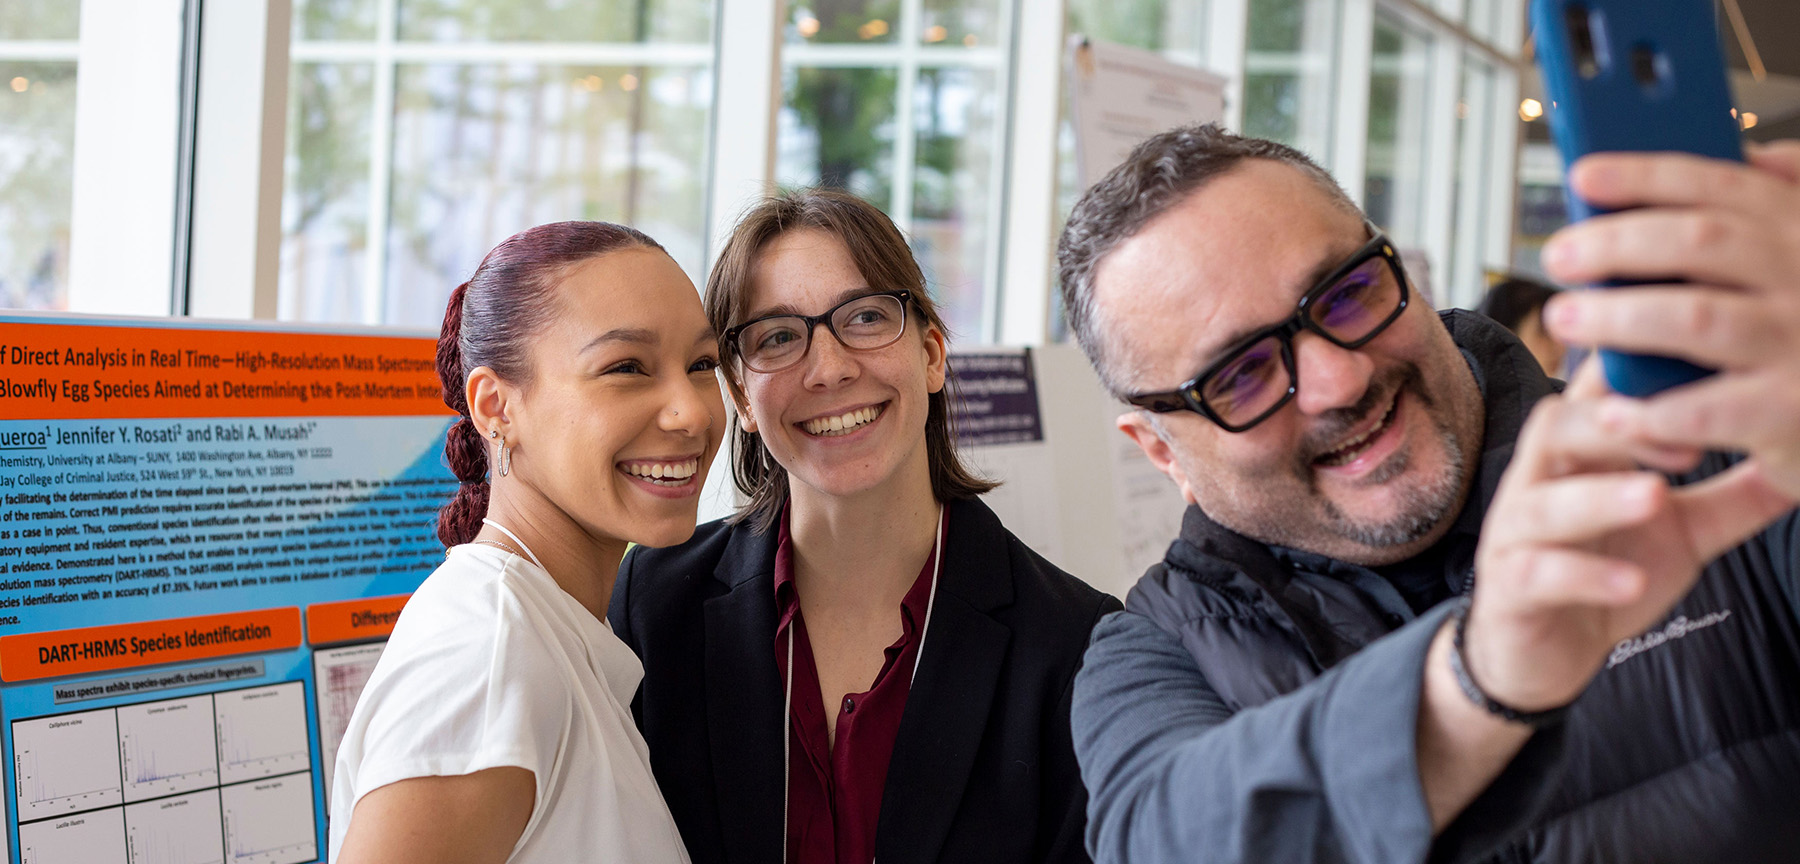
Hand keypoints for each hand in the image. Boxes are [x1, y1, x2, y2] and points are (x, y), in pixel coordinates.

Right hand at [1461, 360, 1793, 711]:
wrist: (1547, 651)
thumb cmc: (1610, 571)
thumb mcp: (1685, 531)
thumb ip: (1734, 494)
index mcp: (1581, 455)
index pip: (1597, 391)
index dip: (1634, 367)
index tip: (1697, 364)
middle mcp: (1539, 482)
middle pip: (1556, 427)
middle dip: (1610, 423)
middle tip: (1676, 433)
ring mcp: (1516, 534)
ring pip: (1543, 503)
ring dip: (1599, 497)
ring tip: (1655, 496)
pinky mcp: (1509, 588)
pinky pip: (1538, 573)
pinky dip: (1584, 576)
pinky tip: (1630, 582)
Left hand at [1540, 142, 1799, 499]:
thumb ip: (1782, 202)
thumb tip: (1746, 153)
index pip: (1719, 185)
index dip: (1644, 176)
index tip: (1582, 176)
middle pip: (1698, 242)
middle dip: (1614, 244)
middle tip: (1558, 256)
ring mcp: (1796, 344)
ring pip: (1694, 317)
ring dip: (1616, 317)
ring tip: (1563, 317)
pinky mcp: (1786, 410)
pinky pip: (1704, 410)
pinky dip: (1648, 410)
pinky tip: (1611, 409)